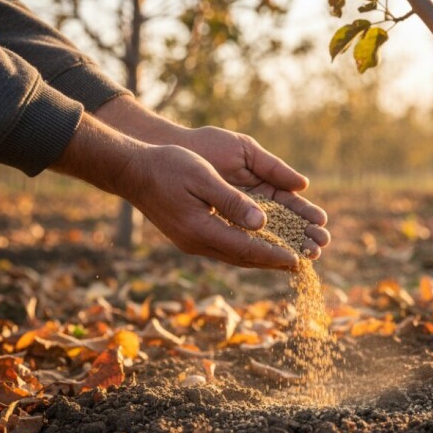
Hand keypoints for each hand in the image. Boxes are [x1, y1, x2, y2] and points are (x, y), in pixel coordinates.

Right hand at [50, 115, 299, 269]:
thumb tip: (261, 222)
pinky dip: (245, 250)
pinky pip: (224, 248)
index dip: (274, 255)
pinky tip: (257, 247)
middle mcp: (197, 242)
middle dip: (272, 263)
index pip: (246, 249)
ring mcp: (191, 241)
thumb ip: (232, 201)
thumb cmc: (167, 166)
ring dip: (260, 259)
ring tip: (285, 261)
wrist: (131, 170)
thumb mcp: (202, 177)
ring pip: (234, 256)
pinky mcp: (189, 235)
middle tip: (301, 267)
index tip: (297, 260)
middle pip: (243, 258)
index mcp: (201, 230)